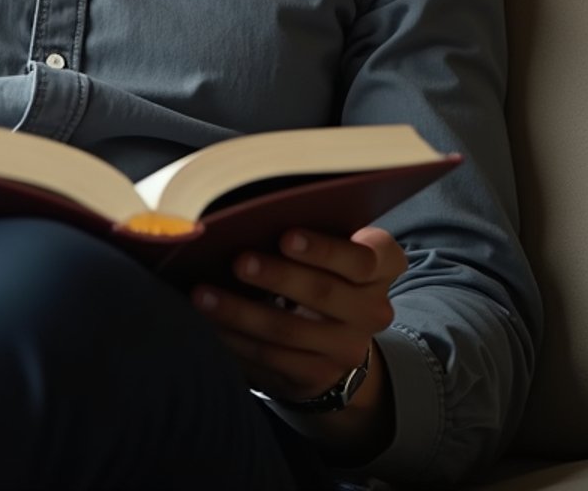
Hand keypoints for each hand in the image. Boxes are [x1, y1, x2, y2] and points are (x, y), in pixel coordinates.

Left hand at [192, 226, 406, 455]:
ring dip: (241, 312)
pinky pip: (272, 358)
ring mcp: (348, 347)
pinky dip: (236, 340)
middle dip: (276, 276)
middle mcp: (373, 309)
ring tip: (204, 295)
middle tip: (239, 261)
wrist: (340, 338)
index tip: (286, 236)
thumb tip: (250, 211)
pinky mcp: (318, 375)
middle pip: (322, 293)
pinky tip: (210, 325)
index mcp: (382, 266)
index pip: (363, 257)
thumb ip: (313, 227)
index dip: (325, 249)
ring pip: (289, 330)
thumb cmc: (325, 268)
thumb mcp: (336, 246)